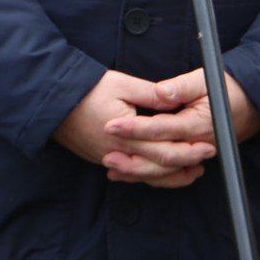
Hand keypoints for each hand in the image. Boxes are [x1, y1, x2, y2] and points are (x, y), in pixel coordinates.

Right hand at [55, 70, 211, 188]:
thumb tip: (173, 101)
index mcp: (127, 134)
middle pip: (159, 166)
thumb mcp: (121, 84)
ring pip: (146, 176)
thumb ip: (150, 94)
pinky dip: (149, 177)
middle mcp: (120, 153)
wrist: (52, 103)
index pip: (164, 147)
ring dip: (170, 176)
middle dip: (185, 164)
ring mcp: (110, 159)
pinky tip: (161, 174)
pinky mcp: (103, 160)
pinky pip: (132, 174)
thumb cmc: (87, 89)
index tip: (207, 145)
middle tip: (206, 159)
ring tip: (191, 172)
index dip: (188, 148)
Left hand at [102, 68, 259, 186]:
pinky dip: (148, 175)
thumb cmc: (226, 88)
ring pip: (164, 171)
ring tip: (111, 168)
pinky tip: (127, 173)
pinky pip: (169, 173)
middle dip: (132, 157)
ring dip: (137, 171)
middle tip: (106, 154)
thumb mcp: (204, 79)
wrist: (252, 104)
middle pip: (160, 157)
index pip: (160, 129)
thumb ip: (180, 87)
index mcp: (197, 124)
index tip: (111, 125)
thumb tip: (159, 93)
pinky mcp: (192, 157)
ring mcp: (195, 154)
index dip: (134, 128)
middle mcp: (197, 144)